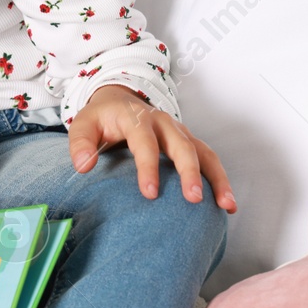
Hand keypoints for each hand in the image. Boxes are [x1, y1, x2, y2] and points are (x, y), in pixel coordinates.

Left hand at [68, 84, 236, 211]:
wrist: (119, 102)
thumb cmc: (101, 119)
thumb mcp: (83, 125)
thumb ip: (80, 144)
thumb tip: (83, 166)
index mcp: (137, 118)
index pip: (144, 143)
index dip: (148, 168)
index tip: (150, 194)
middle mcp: (164, 123)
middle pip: (182, 146)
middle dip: (189, 172)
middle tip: (194, 198)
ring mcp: (180, 132)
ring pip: (204, 153)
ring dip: (217, 178)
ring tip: (226, 205)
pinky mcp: (189, 142)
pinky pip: (209, 160)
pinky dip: (220, 180)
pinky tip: (227, 205)